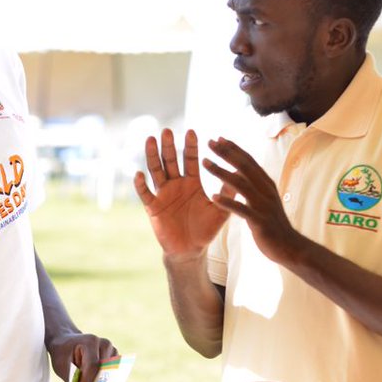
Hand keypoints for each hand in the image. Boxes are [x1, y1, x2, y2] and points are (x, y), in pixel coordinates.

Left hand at [46, 331, 117, 381]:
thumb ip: (72, 379)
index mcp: (90, 342)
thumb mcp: (62, 365)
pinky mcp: (115, 359)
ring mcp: (112, 351)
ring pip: (111, 374)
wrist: (67, 342)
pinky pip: (113, 375)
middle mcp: (104, 344)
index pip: (92, 365)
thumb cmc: (63, 353)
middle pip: (104, 371)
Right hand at [134, 128, 227, 260]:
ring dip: (153, 156)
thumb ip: (228, 193)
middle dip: (169, 146)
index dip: (190, 147)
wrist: (190, 250)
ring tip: (150, 140)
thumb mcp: (220, 210)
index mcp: (191, 183)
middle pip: (171, 161)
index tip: (191, 132)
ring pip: (156, 171)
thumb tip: (242, 174)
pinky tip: (139, 174)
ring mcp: (163, 194)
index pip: (190, 160)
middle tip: (167, 131)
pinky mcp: (153, 207)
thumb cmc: (206, 230)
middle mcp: (176, 185)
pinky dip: (141, 184)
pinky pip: (145, 194)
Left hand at [202, 137, 305, 265]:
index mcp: (267, 185)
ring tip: (204, 163)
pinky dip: (227, 203)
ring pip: (240, 184)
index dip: (234, 149)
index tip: (220, 138)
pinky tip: (212, 198)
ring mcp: (263, 206)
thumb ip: (258, 187)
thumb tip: (247, 173)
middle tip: (209, 142)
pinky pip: (241, 210)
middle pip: (244, 167)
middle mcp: (266, 191)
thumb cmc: (275, 225)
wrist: (290, 247)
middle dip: (226, 153)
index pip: (249, 161)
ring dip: (221, 172)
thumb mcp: (267, 201)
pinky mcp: (259, 222)